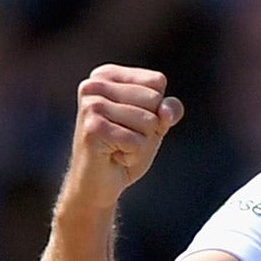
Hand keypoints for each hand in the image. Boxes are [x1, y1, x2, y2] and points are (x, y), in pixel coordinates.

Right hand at [64, 65, 183, 208]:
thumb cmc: (124, 151)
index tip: (132, 123)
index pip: (157, 82)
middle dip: (149, 128)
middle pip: (154, 100)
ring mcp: (91, 105)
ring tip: (119, 148)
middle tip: (124, 139)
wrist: (97, 185)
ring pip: (148, 121)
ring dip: (141, 144)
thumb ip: (168, 110)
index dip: (156, 109)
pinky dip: (133, 156)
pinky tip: (114, 157)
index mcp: (107, 75)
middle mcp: (94, 85)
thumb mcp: (154, 126)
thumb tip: (165, 110)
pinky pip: (137, 142)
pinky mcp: (93, 128)